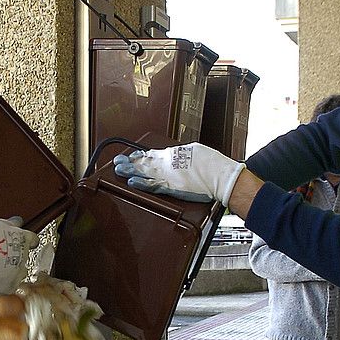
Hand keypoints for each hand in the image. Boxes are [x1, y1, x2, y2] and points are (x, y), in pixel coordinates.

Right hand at [0, 218, 37, 293]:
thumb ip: (8, 225)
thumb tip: (14, 222)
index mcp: (22, 237)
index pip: (33, 239)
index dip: (26, 240)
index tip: (21, 241)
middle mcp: (23, 255)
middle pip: (24, 256)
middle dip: (14, 255)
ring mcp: (17, 272)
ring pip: (18, 272)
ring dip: (9, 270)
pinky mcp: (8, 286)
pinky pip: (9, 286)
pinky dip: (1, 283)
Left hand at [113, 142, 243, 203]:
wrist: (221, 177)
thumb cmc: (213, 165)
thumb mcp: (195, 152)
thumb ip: (182, 154)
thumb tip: (176, 154)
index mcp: (174, 154)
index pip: (152, 154)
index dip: (140, 155)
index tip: (132, 156)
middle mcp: (168, 164)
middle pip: (144, 162)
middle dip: (130, 162)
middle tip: (118, 162)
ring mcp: (169, 176)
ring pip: (144, 172)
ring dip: (130, 171)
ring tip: (119, 170)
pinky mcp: (171, 188)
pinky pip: (152, 186)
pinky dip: (141, 183)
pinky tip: (132, 182)